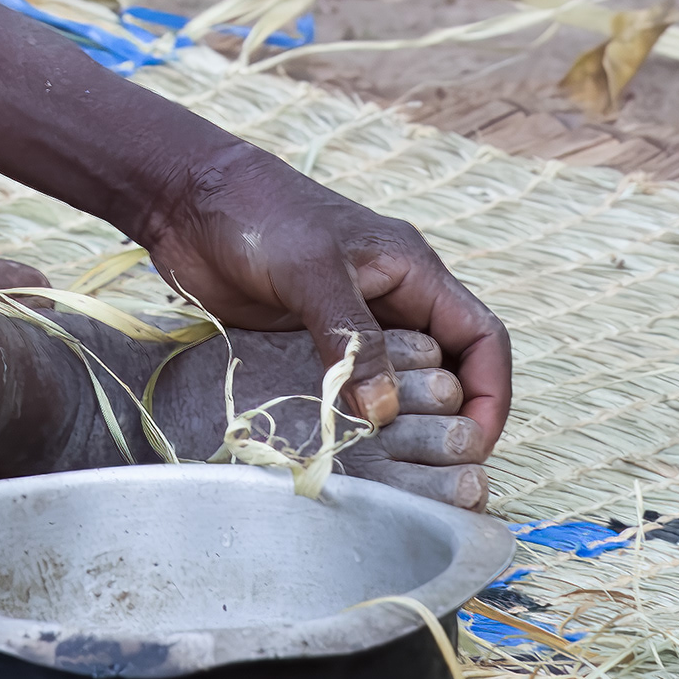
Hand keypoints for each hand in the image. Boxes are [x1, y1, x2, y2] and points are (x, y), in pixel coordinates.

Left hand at [136, 140, 511, 459]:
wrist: (187, 201)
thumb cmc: (256, 214)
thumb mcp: (312, 270)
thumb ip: (351, 339)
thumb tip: (386, 412)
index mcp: (413, 272)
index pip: (481, 339)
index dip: (491, 394)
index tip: (476, 446)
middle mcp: (391, 300)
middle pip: (447, 371)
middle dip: (450, 421)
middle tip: (435, 476)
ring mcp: (349, 324)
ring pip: (396, 386)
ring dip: (398, 427)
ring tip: (392, 476)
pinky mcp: (308, 344)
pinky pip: (346, 390)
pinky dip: (351, 419)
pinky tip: (341, 450)